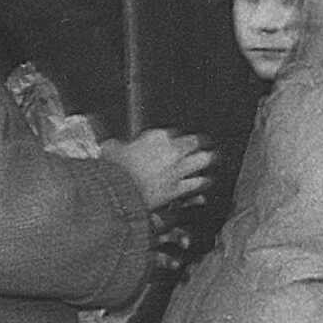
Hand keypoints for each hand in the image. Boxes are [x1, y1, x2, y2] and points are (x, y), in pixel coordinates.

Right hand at [98, 129, 213, 212]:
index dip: (171, 136)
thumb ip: (116, 143)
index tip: (170, 139)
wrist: (116, 191)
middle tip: (204, 142)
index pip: (171, 132)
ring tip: (212, 159)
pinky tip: (205, 182)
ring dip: (207, 159)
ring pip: (203, 160)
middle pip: (195, 141)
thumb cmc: (112, 169)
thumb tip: (113, 142)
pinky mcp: (179, 188)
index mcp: (155, 137)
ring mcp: (177, 170)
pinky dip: (203, 183)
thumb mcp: (110, 149)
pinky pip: (198, 184)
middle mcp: (171, 151)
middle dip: (199, 142)